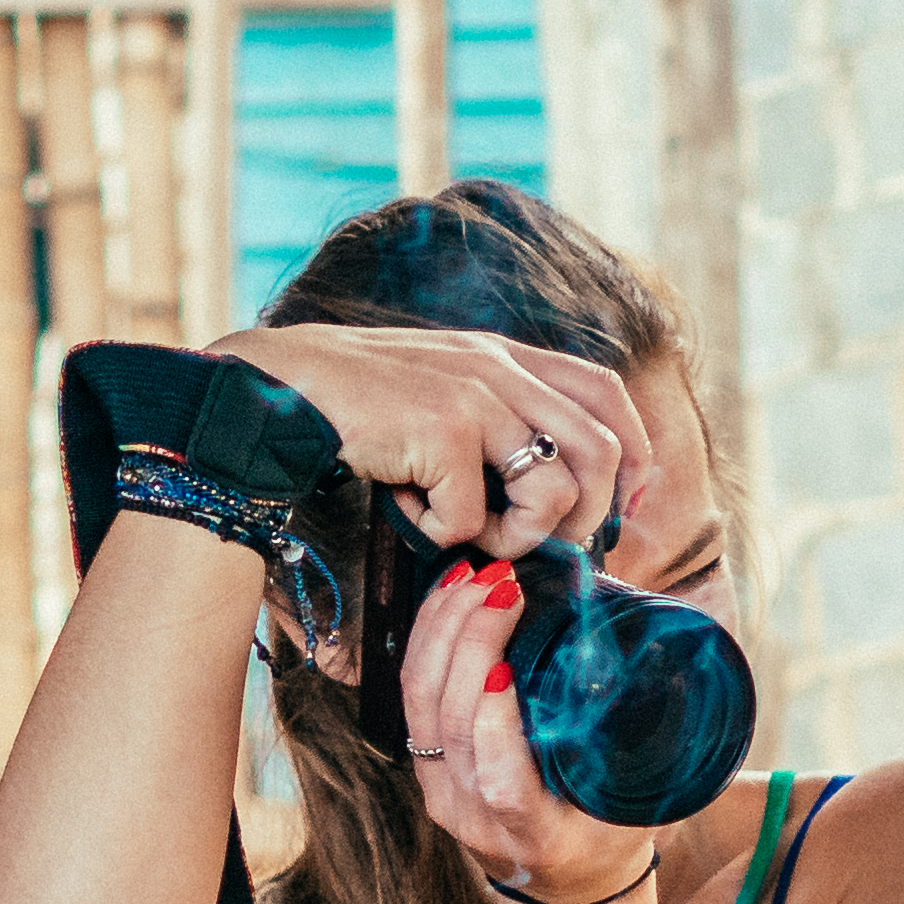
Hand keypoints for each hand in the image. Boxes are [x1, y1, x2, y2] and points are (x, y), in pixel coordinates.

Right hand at [201, 323, 647, 558]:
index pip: (606, 394)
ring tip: (467, 536)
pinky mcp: (441, 428)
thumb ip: (487, 424)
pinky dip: (442, 534)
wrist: (270, 389)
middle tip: (538, 546)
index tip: (618, 509)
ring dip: (518, 535)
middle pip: (602, 450)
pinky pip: (473, 517)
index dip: (632, 454)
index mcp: (503, 356)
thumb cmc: (346, 408)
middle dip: (587, 518)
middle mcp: (499, 367)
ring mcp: (474, 394)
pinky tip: (404, 513)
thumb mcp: (433, 396)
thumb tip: (536, 499)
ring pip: (556, 490)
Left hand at [400, 554, 648, 903]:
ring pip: (421, 703)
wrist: (560, 884)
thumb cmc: (606, 836)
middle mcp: (473, 815)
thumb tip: (672, 658)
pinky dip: (428, 638)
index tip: (509, 668)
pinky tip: (449, 595)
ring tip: (474, 576)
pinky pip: (413, 696)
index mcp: (533, 832)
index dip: (495, 726)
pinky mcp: (424, 765)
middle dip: (470, 643)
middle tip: (502, 586)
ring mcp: (441, 790)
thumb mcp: (636, 803)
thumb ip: (641, 744)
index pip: (502, 782)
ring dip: (443, 629)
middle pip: (451, 724)